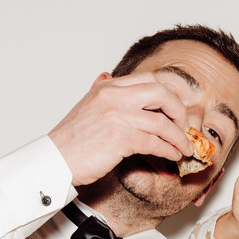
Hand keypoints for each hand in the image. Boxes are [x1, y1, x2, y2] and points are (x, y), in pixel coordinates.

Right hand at [48, 72, 192, 186]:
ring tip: (185, 148)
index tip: (174, 111)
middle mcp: (113, 96)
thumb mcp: (86, 107)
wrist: (53, 161)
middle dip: (179, 111)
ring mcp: (117, 115)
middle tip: (184, 127)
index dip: (168, 95)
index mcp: (106, 87)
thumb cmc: (70, 142)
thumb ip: (102, 94)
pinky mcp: (120, 137)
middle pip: (161, 93)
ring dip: (179, 137)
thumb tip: (108, 77)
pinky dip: (169, 150)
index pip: (148, 80)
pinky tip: (173, 156)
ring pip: (162, 122)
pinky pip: (155, 142)